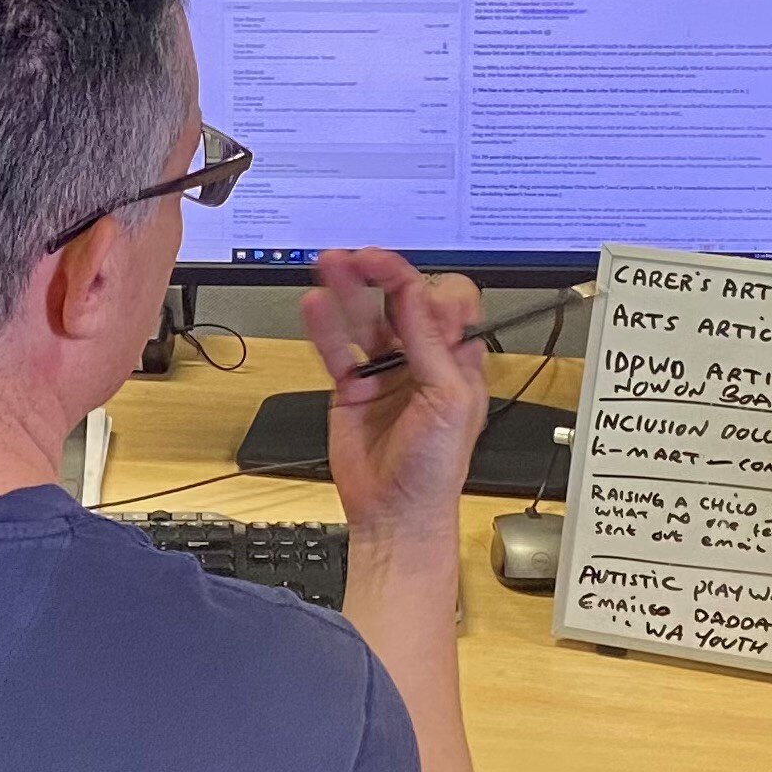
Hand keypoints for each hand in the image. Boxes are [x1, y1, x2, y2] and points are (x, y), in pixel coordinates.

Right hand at [300, 252, 488, 555]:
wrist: (397, 512)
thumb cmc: (437, 468)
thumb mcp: (449, 400)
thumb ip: (430, 345)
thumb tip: (416, 295)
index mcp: (457, 358)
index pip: (444, 302)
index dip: (423, 284)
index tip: (398, 276)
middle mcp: (421, 358)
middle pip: (400, 301)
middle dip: (381, 275)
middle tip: (360, 259)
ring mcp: (384, 370)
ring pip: (365, 318)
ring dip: (348, 290)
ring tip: (329, 266)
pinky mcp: (351, 386)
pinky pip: (336, 348)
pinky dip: (324, 326)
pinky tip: (315, 306)